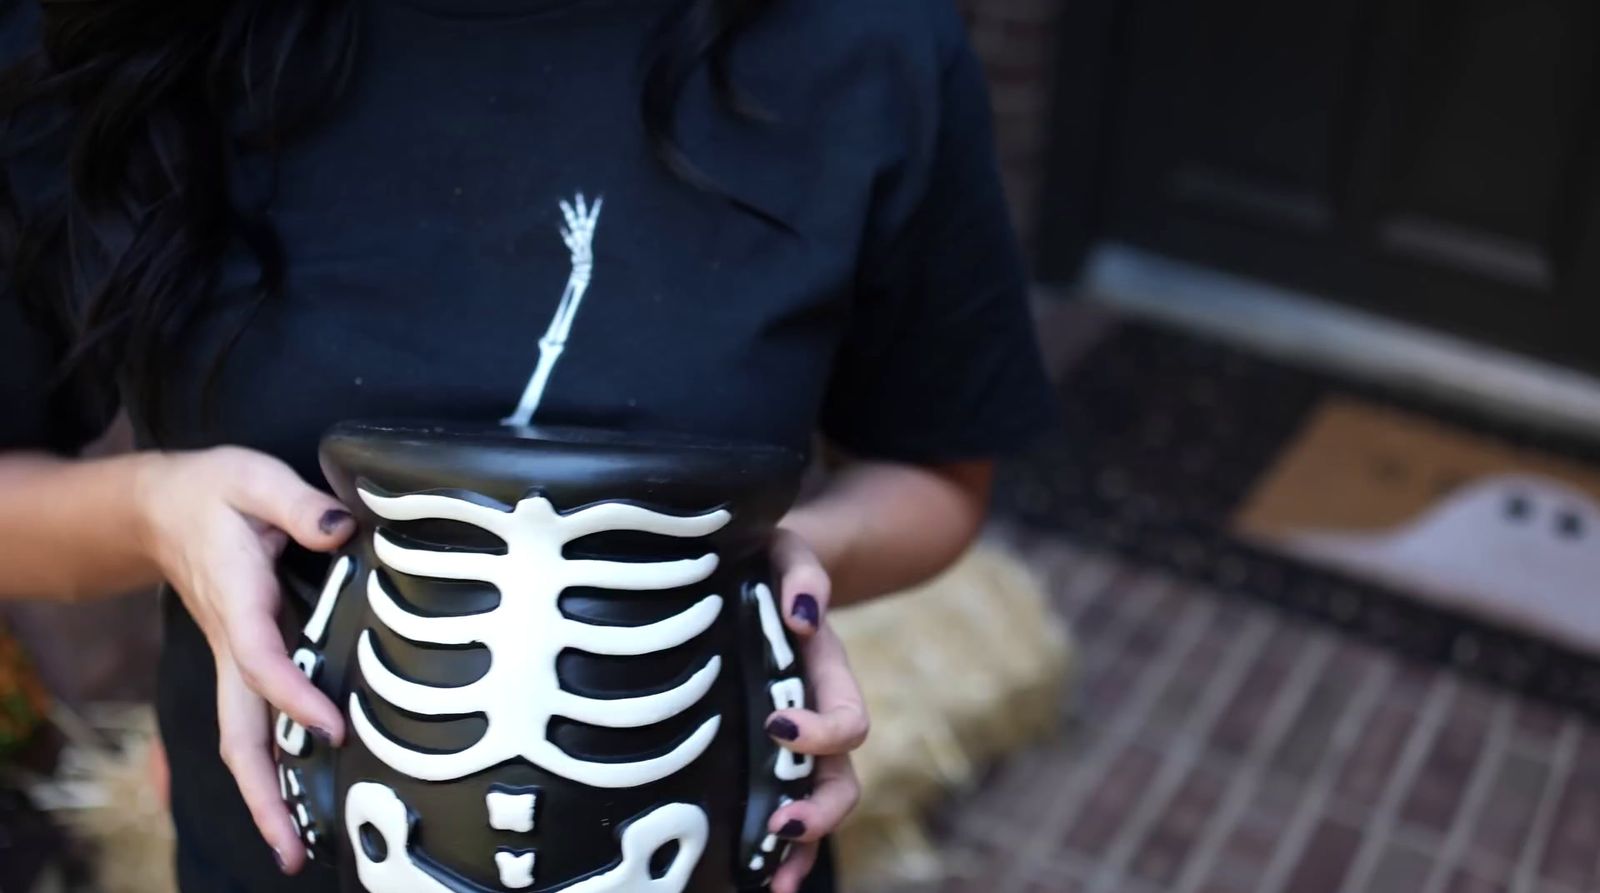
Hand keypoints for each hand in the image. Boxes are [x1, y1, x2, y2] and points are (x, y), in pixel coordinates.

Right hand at [134, 446, 354, 873]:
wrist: (158, 508)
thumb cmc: (212, 492)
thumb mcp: (255, 477)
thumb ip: (301, 505)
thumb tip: (342, 530)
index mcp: (236, 601)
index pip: (262, 661)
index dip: (294, 697)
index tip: (332, 729)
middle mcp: (231, 644)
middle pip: (237, 733)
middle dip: (261, 794)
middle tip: (292, 850)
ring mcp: (234, 660)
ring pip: (241, 738)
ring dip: (265, 794)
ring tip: (295, 849)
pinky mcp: (244, 663)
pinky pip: (254, 723)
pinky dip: (272, 765)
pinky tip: (299, 797)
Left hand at [762, 529, 870, 892]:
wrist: (758, 567)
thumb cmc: (770, 558)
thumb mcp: (788, 550)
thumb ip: (802, 572)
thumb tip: (802, 616)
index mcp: (828, 674)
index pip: (846, 720)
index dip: (821, 732)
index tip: (776, 725)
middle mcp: (820, 716)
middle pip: (841, 781)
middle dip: (817, 811)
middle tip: (781, 825)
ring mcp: (796, 741)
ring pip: (816, 808)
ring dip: (800, 849)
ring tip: (772, 883)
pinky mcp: (765, 752)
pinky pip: (785, 811)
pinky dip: (779, 852)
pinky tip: (756, 877)